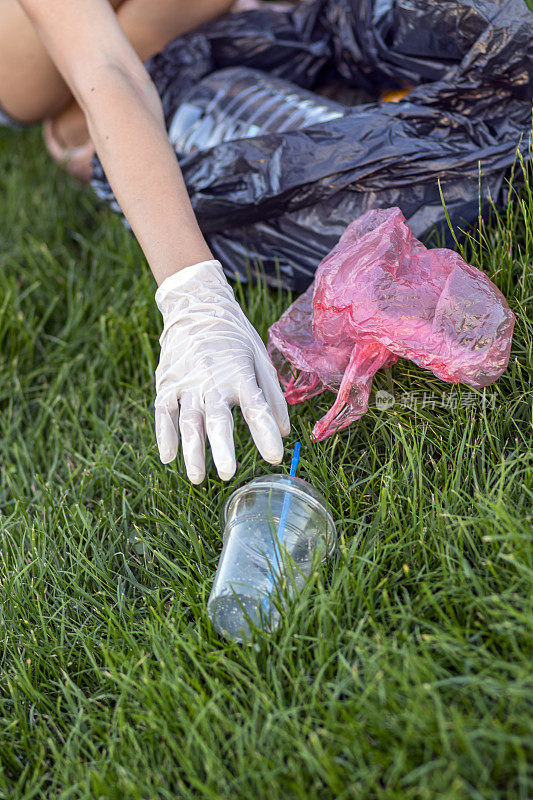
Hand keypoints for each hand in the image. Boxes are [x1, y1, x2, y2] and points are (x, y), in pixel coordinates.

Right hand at [154, 260, 290, 482]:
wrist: (196, 306)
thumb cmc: (234, 337)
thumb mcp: (260, 357)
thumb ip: (272, 395)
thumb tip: (283, 431)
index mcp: (240, 374)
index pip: (256, 408)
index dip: (264, 434)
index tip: (274, 457)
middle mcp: (212, 380)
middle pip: (218, 418)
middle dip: (222, 447)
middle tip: (229, 473)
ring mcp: (186, 383)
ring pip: (188, 421)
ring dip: (193, 451)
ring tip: (198, 478)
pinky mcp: (166, 384)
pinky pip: (163, 413)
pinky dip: (164, 435)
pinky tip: (168, 457)